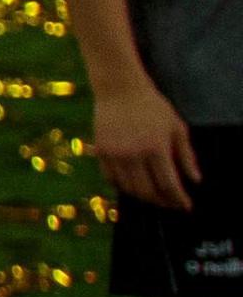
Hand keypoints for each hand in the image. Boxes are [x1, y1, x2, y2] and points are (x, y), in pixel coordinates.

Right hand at [92, 80, 202, 211]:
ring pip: (128, 188)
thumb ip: (186, 155)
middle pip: (147, 191)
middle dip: (161, 201)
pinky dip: (123, 186)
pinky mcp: (101, 152)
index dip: (178, 199)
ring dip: (142, 196)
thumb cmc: (153, 107)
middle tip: (170, 203)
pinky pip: (111, 178)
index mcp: (156, 148)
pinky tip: (133, 184)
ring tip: (153, 195)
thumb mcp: (177, 127)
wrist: (119, 90)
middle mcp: (134, 155)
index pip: (169, 184)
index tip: (186, 206)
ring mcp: (115, 154)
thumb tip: (195, 180)